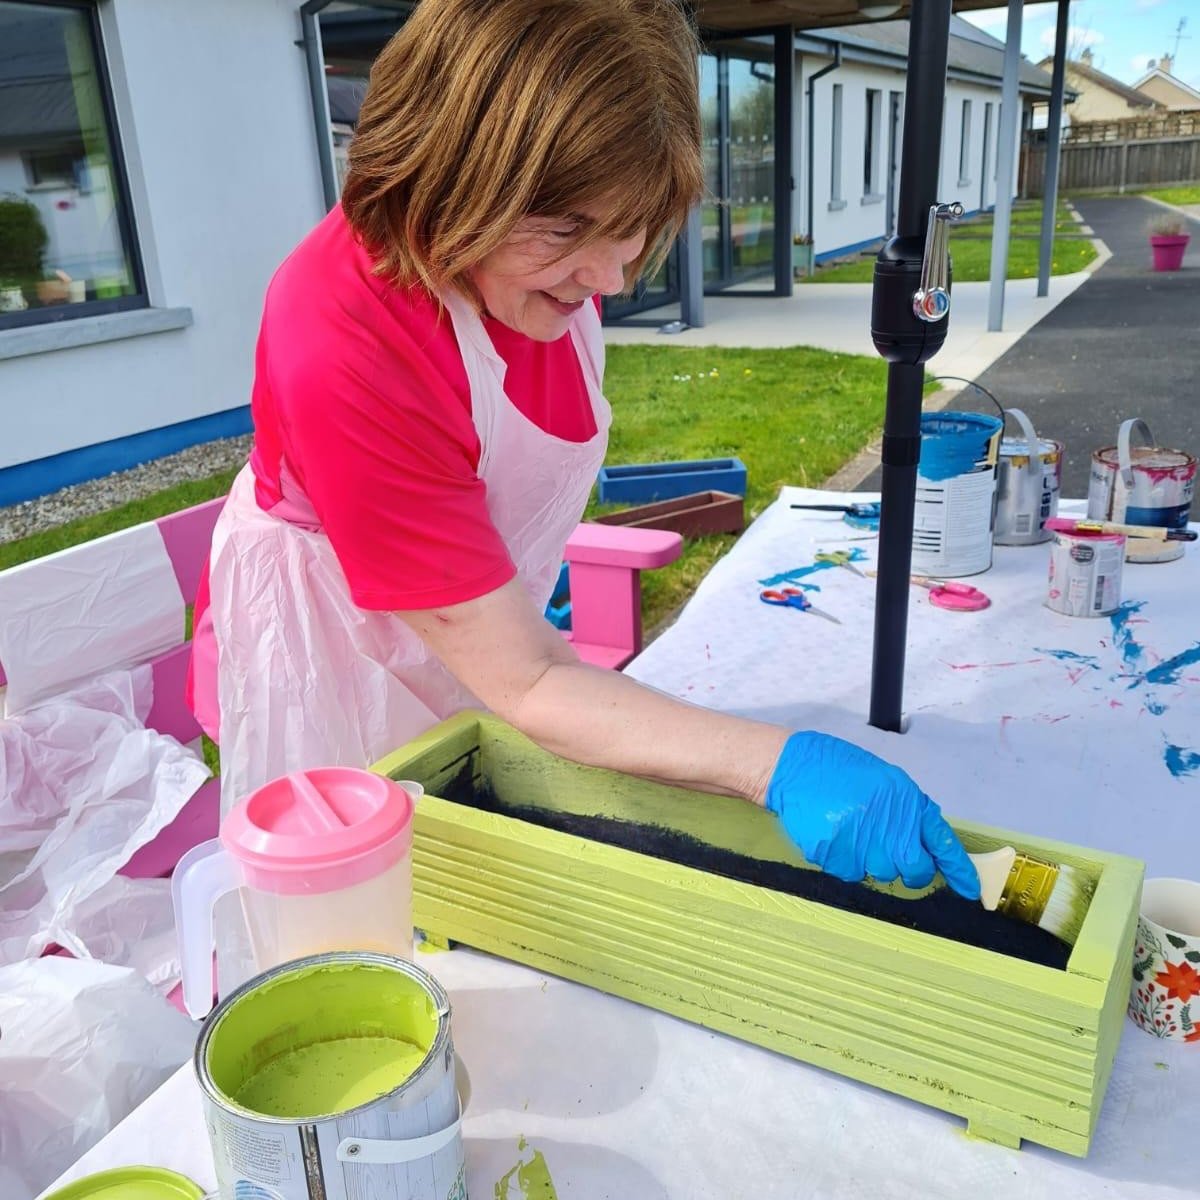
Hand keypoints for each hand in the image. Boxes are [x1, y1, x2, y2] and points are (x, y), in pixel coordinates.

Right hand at [764, 731, 980, 899]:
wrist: (794, 768)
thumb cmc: (839, 770)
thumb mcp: (885, 782)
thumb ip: (908, 812)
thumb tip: (925, 846)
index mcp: (907, 801)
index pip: (942, 842)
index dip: (959, 870)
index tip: (971, 890)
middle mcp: (890, 824)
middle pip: (915, 870)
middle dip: (909, 869)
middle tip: (888, 851)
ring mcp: (863, 842)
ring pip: (881, 873)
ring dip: (870, 860)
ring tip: (852, 831)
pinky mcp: (837, 855)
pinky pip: (850, 873)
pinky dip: (844, 860)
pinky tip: (834, 836)